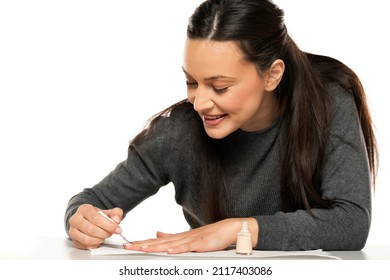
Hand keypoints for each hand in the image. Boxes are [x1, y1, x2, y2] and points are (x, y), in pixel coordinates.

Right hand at [68, 204, 123, 249]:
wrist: (88, 220)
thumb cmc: (98, 216)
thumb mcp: (108, 212)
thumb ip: (116, 213)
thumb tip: (116, 219)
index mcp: (84, 209)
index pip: (96, 218)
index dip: (108, 225)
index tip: (117, 229)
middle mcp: (76, 219)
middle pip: (91, 229)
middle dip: (104, 233)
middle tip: (110, 233)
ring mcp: (73, 230)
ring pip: (87, 239)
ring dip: (99, 240)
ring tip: (104, 236)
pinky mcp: (74, 240)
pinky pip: (85, 246)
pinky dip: (95, 245)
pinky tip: (99, 240)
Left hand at [123, 218, 257, 253]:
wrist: (229, 229)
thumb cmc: (211, 235)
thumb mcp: (189, 237)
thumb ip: (173, 237)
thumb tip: (158, 234)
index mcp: (179, 237)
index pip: (157, 240)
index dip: (143, 242)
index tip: (129, 244)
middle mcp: (182, 237)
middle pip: (159, 242)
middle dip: (142, 244)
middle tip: (127, 246)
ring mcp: (191, 240)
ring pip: (170, 244)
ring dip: (154, 246)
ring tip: (140, 247)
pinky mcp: (201, 244)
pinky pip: (187, 247)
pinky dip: (177, 249)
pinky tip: (168, 251)